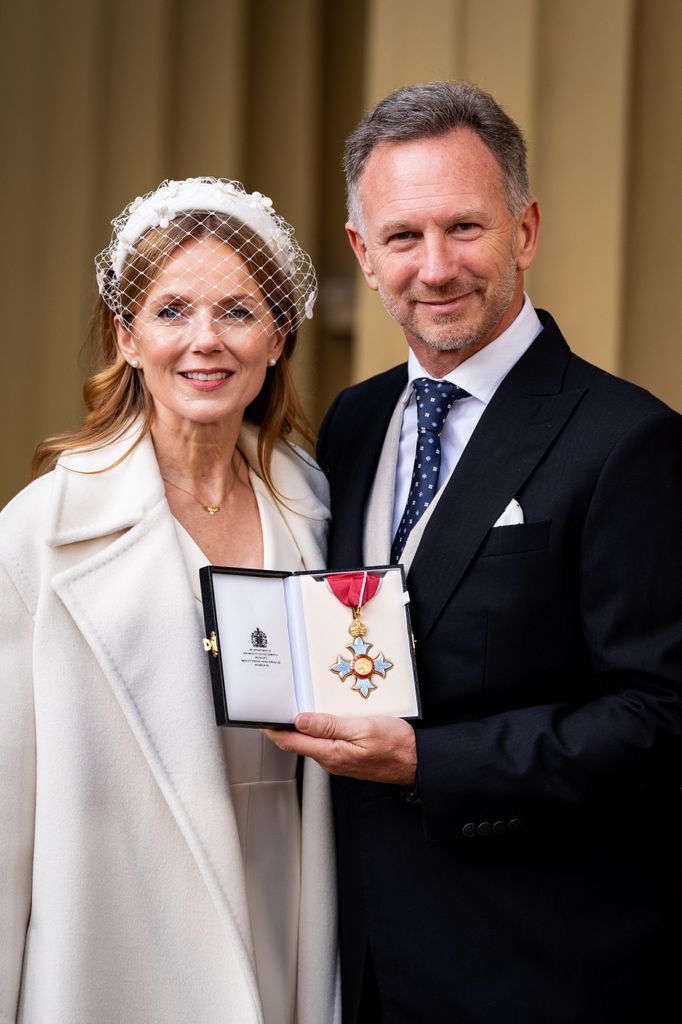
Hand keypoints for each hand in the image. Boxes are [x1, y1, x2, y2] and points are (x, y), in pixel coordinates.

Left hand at [263, 713, 416, 785]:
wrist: (417, 762)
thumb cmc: (396, 745)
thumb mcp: (362, 728)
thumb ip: (330, 725)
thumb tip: (301, 721)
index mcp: (331, 752)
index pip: (291, 742)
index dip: (272, 730)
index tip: (260, 717)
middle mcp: (330, 760)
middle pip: (297, 743)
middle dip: (282, 727)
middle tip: (273, 708)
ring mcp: (339, 760)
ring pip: (310, 743)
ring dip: (298, 728)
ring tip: (291, 710)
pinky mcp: (347, 758)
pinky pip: (324, 744)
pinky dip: (315, 731)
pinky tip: (319, 720)